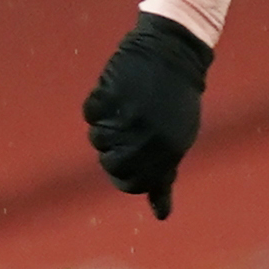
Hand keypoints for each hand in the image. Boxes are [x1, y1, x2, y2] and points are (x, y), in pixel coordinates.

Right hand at [84, 11, 212, 217]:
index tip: (126, 163)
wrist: (172, 54)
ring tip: (126, 108)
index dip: (124, 177)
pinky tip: (116, 93)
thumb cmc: (175, 102)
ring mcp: (128, 115)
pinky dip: (97, 105)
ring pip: (97, 138)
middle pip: (109, 163)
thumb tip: (161, 215)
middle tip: (126, 131)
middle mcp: (148, 136)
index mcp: (169, 151)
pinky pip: (90, 112)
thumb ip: (165, 175)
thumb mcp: (178, 140)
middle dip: (112, 152)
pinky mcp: (110, 93)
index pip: (132, 183)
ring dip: (104, 126)